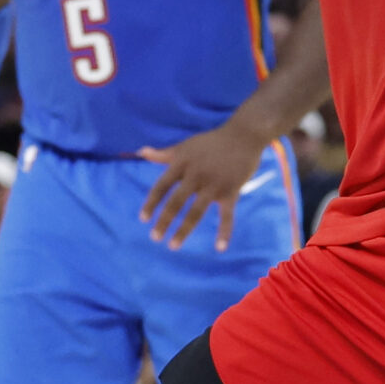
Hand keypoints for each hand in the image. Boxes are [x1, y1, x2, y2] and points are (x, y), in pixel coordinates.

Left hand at [139, 122, 272, 250]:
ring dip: (183, 230)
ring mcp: (214, 184)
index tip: (143, 219)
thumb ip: (163, 154)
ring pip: (196, 211)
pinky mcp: (231, 191)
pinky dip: (225, 232)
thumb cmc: (211, 142)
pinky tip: (220, 248)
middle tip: (155, 237)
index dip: (151, 203)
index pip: (162, 186)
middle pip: (176, 202)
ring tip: (172, 245)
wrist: (244, 135)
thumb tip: (140, 152)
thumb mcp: (185, 146)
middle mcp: (196, 174)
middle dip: (164, 221)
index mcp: (182, 163)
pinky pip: (227, 215)